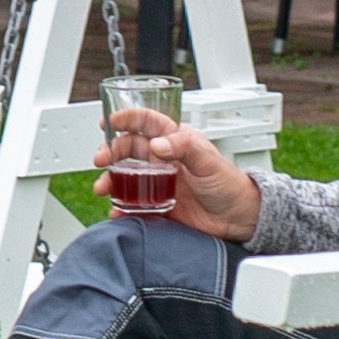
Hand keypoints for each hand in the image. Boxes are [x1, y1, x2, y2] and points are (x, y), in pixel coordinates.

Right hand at [99, 104, 263, 242]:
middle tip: (100, 159)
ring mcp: (159, 181)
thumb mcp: (208, 160)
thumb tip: (156, 144)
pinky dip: (122, 207)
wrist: (238, 219)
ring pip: (126, 176)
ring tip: (103, 188)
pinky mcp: (158, 204)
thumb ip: (183, 148)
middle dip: (110, 151)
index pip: (147, 122)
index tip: (108, 121)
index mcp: (175, 141)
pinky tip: (117, 210)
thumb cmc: (229, 184)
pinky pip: (134, 204)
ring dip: (110, 179)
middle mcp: (163, 159)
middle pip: (128, 149)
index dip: (127, 118)